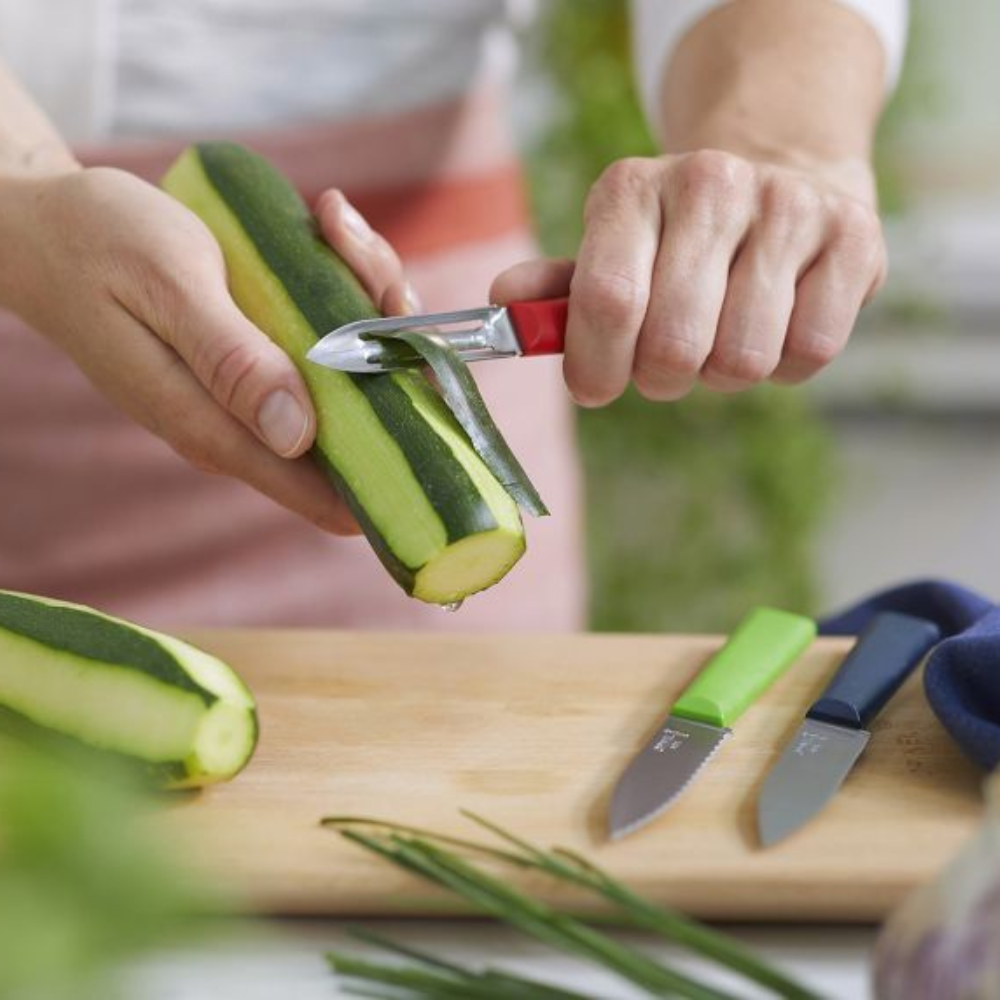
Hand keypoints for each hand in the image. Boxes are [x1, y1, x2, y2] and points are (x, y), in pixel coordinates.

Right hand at [0, 167, 410, 532]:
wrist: (49, 226)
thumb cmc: (100, 246)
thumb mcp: (169, 287)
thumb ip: (231, 361)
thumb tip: (299, 436)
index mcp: (217, 428)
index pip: (324, 495)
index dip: (394, 470)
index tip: (436, 405)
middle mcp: (245, 426)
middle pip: (359, 428)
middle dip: (391, 354)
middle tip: (369, 265)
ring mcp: (255, 394)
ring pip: (352, 376)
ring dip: (368, 302)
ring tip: (333, 224)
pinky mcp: (260, 361)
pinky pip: (327, 342)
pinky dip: (342, 288)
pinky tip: (323, 228)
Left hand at [492, 150, 885, 405]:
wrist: (784, 175)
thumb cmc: (677, 240)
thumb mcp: (610, 250)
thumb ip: (558, 291)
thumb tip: (504, 303)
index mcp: (631, 188)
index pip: (606, 301)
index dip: (596, 367)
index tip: (595, 388)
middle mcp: (710, 182)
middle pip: (673, 345)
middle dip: (661, 378)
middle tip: (666, 362)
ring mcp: (789, 205)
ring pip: (741, 358)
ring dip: (722, 373)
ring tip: (720, 336)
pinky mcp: (855, 237)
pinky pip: (808, 352)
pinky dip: (782, 366)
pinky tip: (774, 325)